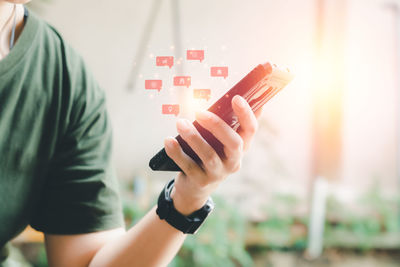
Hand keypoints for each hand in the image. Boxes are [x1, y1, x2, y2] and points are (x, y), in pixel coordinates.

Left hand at [164, 95, 261, 215]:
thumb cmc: (208, 154)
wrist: (195, 187)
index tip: (236, 98)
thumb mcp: (218, 140)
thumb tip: (230, 96)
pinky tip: (168, 140)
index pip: (251, 129)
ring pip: (209, 155)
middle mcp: (233, 161)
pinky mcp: (201, 181)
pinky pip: (188, 166)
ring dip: (194, 137)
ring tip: (180, 123)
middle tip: (199, 112)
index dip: (246, 114)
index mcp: (241, 147)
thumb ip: (224, 122)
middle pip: (234, 143)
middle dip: (217, 126)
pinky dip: (177, 152)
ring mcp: (218, 173)